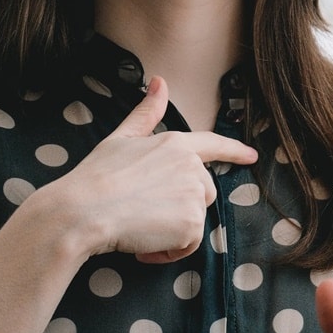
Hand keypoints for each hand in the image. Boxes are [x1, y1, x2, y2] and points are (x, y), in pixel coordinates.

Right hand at [41, 76, 257, 262]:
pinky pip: (188, 244)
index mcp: (176, 144)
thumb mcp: (121, 138)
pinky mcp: (192, 223)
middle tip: (143, 210)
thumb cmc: (96, 177)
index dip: (234, 151)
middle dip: (179, 205)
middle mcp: (191, 167)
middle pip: (203, 192)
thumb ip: (146, 114)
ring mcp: (194, 194)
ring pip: (195, 219)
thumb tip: (160, 81)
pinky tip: (145, 246)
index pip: (213, 144)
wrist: (81, 211)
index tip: (251, 156)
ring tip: (140, 227)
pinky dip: (169, 251)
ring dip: (172, 230)